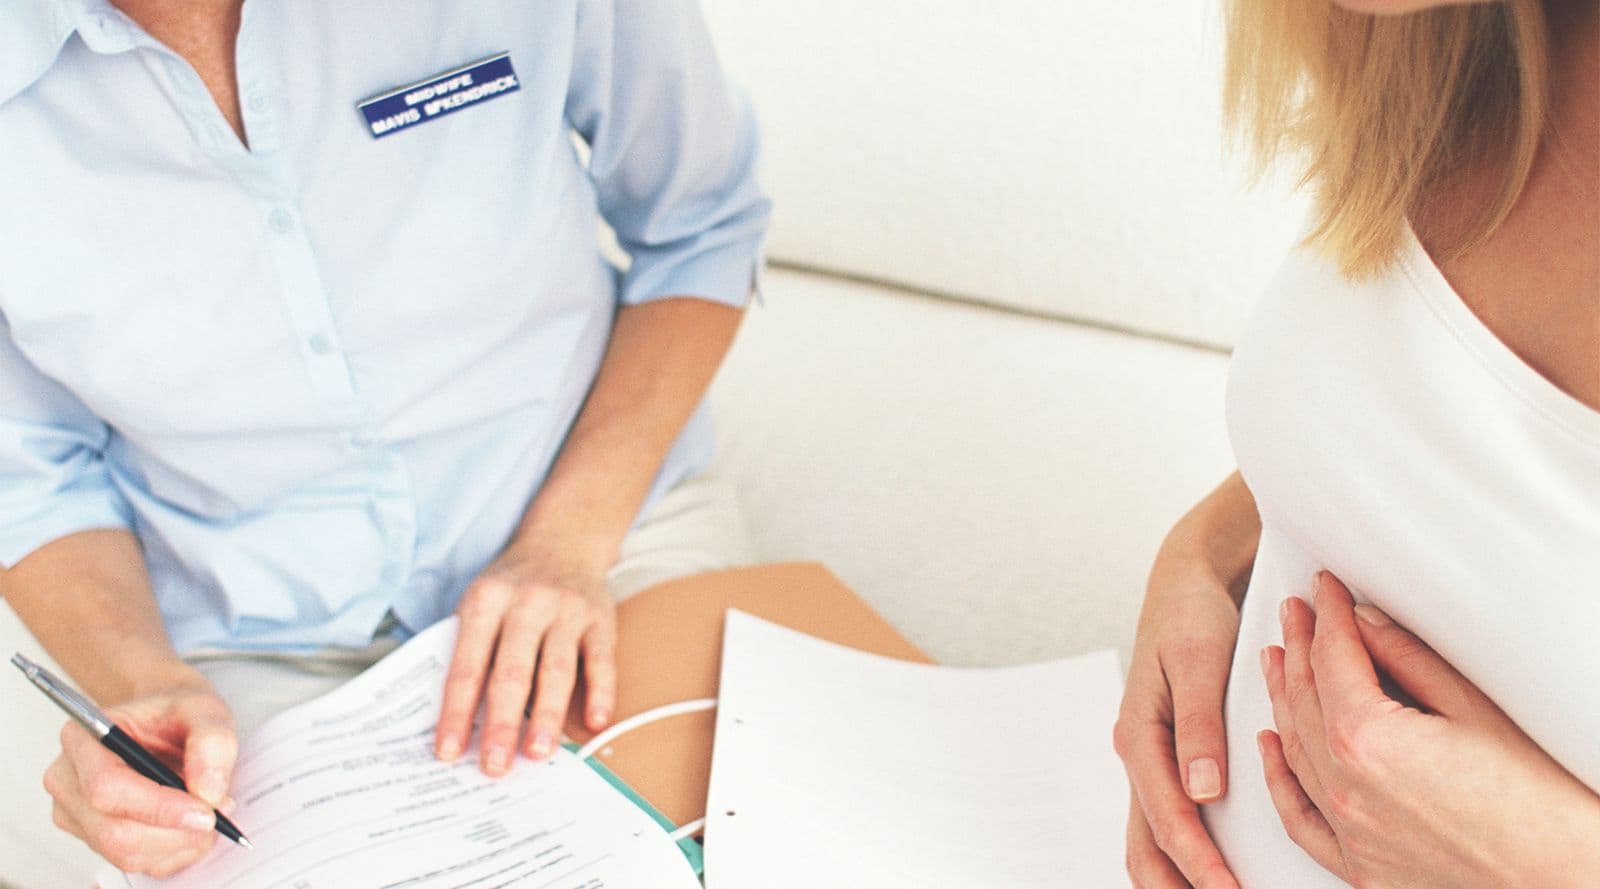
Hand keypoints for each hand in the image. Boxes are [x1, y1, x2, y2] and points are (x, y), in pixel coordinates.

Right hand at [43, 675, 236, 877]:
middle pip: (114, 831)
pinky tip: (191, 828)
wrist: (167, 722)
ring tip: (209, 814)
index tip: (205, 811)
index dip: (159, 807)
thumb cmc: (176, 713)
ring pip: (126, 853)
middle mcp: (68, 779)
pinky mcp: (94, 838)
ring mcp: (77, 814)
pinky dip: (174, 852)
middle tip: (218, 813)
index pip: (107, 788)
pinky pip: (136, 863)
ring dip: (178, 843)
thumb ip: (212, 741)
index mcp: (83, 739)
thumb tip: (207, 792)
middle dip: (176, 831)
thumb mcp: (204, 709)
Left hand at [434, 538, 617, 775]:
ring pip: (556, 670)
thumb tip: (457, 720)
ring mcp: (568, 610)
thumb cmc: (511, 586)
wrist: (562, 541)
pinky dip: (601, 692)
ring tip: (537, 752)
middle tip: (495, 765)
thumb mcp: (478, 603)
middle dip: (501, 723)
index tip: (448, 751)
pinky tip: (595, 723)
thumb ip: (468, 649)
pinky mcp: (601, 618)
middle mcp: (527, 603)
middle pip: (512, 671)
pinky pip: (601, 660)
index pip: (467, 666)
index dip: (455, 712)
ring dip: (547, 715)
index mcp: (485, 601)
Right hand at [1114, 539, 1245, 888]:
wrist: (1184, 582)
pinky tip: (1210, 869)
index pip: (1167, 816)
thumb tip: (1202, 792)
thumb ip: (1199, 726)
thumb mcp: (1200, 659)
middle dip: (1177, 883)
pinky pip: (1166, 817)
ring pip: (1150, 837)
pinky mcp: (1168, 756)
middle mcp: (1138, 752)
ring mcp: (1150, 758)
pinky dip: (1183, 851)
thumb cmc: (1194, 615)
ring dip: (1175, 875)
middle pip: (1144, 843)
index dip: (1198, 860)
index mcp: (1140, 732)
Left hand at [1259, 572, 1599, 887]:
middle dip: (1299, 647)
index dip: (1329, 617)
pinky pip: (1299, 817)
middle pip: (1306, 699)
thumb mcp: (1476, 711)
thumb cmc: (1542, 804)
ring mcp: (1348, 833)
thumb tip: (1367, 624)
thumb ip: (1409, 661)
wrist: (1569, 882)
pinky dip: (1279, 776)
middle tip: (1296, 613)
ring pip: (1295, 750)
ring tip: (1277, 659)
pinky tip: (1270, 744)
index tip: (1326, 590)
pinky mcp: (1359, 866)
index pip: (1333, 659)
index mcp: (1368, 742)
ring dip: (1282, 698)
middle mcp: (1345, 789)